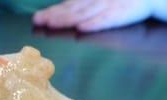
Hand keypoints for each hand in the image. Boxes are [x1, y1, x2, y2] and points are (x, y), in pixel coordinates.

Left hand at [33, 0, 152, 31]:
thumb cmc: (129, 2)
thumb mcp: (104, 4)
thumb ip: (86, 6)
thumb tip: (75, 21)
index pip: (71, 5)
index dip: (54, 11)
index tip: (37, 19)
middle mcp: (100, 0)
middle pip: (73, 9)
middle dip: (55, 15)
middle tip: (38, 22)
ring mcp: (112, 5)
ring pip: (85, 12)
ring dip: (67, 18)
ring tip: (51, 24)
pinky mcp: (125, 12)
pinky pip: (107, 19)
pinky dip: (95, 24)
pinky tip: (82, 29)